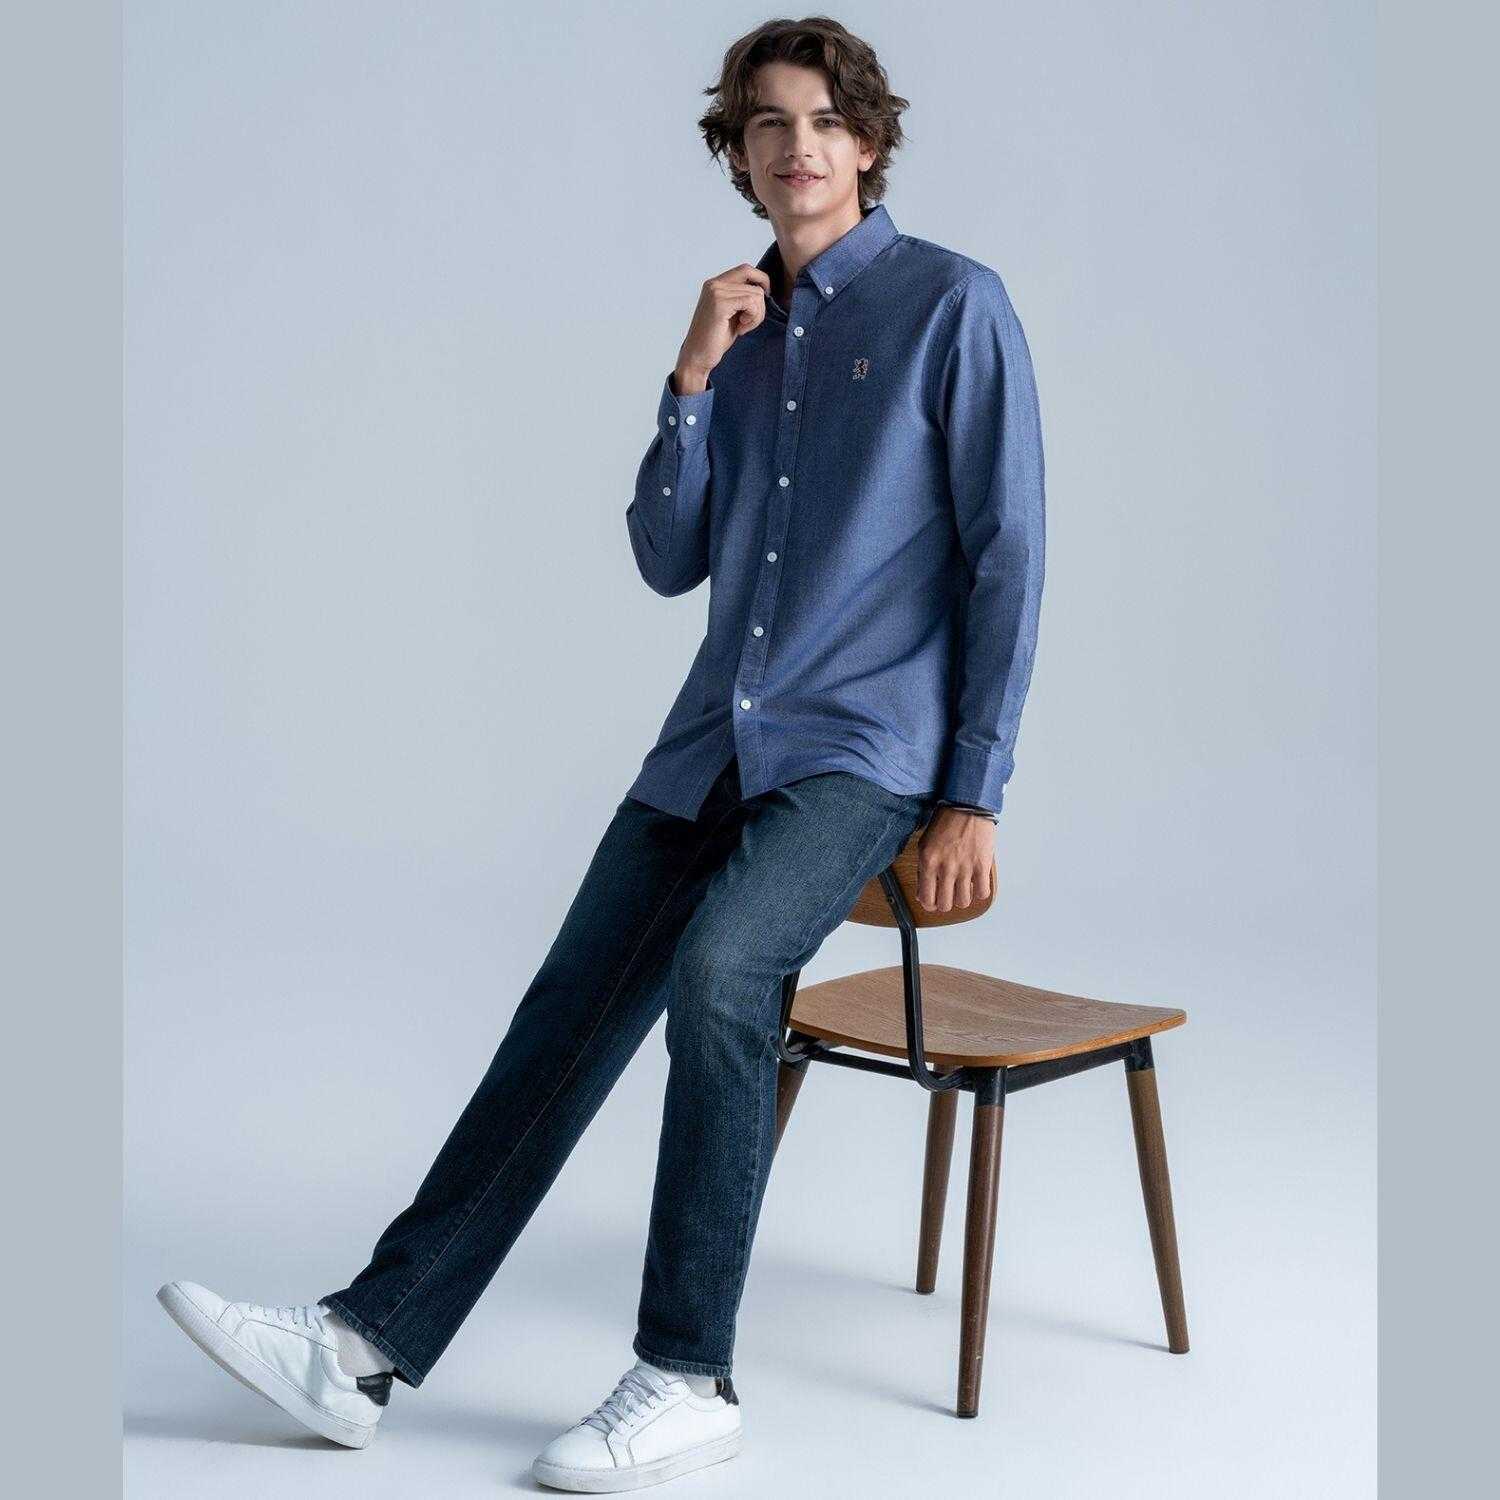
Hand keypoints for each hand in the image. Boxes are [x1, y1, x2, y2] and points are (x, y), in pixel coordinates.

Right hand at [673, 264, 771, 393]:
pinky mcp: (720, 304)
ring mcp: (716, 292)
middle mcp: (714, 284)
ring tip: (742, 327)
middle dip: (760, 305)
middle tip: (749, 322)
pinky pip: (751, 303)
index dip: (762, 280)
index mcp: (715, 284)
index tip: (765, 299)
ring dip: (756, 315)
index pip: (746, 269)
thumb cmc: (714, 339)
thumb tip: (764, 288)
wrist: (697, 358)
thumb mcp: (732, 313)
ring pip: (756, 294)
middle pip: (754, 282)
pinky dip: (752, 319)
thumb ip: (742, 298)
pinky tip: (741, 329)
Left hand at [915, 806, 995, 912]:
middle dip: (945, 903)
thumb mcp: (925, 844)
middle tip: (948, 896)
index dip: (929, 904)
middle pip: (945, 904)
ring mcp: (965, 868)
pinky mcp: (982, 865)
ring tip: (963, 888)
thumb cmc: (946, 822)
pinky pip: (982, 893)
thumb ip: (923, 869)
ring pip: (963, 902)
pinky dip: (979, 892)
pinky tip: (976, 883)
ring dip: (962, 898)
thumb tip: (923, 893)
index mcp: (928, 862)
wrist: (967, 805)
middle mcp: (945, 867)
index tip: (933, 902)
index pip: (926, 898)